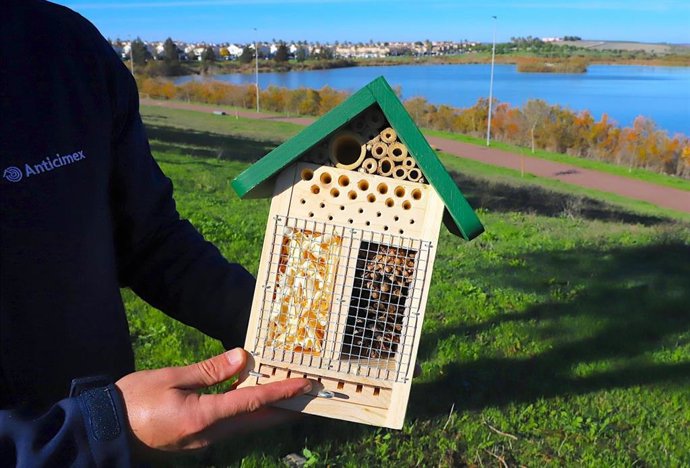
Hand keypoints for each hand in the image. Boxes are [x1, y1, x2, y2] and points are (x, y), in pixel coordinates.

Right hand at [115, 348, 310, 451]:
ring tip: (290, 394)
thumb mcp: (171, 378)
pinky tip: (254, 398)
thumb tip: (242, 357)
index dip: (282, 392)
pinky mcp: (198, 439)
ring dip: (270, 410)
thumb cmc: (134, 400)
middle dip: (286, 407)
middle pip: (258, 420)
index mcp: (204, 416)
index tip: (305, 384)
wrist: (106, 431)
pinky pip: (232, 425)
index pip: (253, 401)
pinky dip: (249, 412)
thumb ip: (209, 370)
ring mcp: (205, 440)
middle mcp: (210, 433)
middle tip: (309, 394)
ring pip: (247, 425)